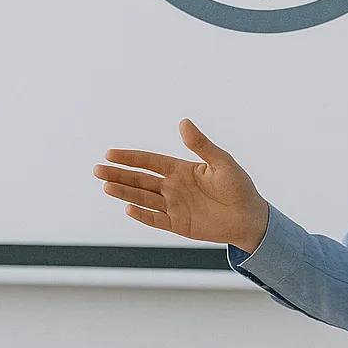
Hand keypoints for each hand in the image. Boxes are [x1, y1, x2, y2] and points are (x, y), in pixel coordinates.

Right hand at [93, 119, 269, 251]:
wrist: (250, 217)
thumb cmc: (238, 186)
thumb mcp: (221, 162)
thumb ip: (200, 145)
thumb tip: (183, 122)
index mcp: (181, 169)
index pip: (149, 162)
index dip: (130, 158)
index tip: (110, 154)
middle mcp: (173, 187)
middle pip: (140, 180)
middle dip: (118, 175)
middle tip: (97, 170)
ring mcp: (174, 206)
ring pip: (143, 198)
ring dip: (125, 193)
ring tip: (106, 186)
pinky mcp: (179, 225)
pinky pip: (157, 220)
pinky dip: (143, 215)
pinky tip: (128, 208)